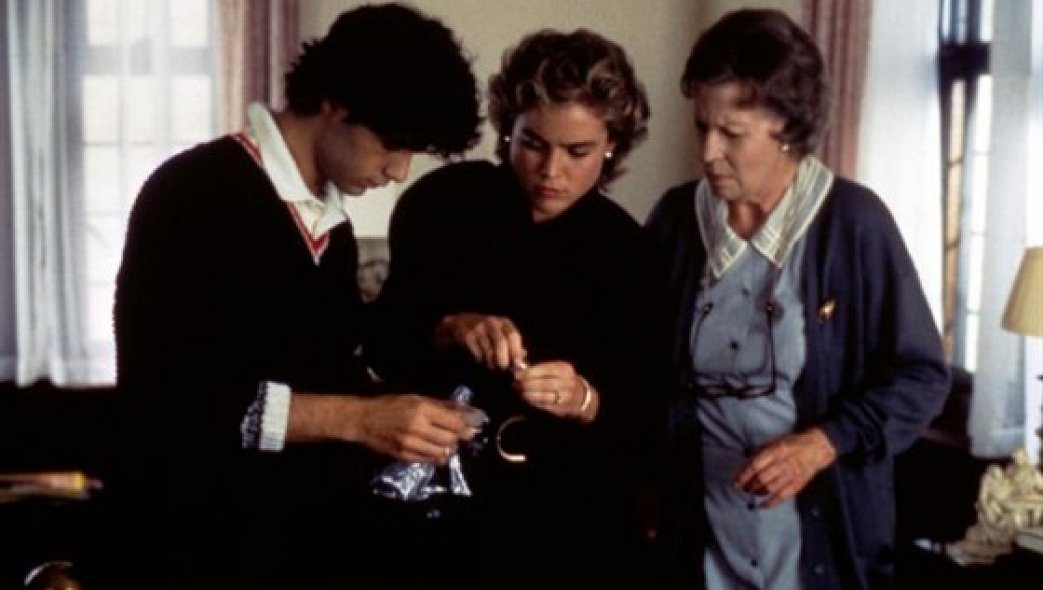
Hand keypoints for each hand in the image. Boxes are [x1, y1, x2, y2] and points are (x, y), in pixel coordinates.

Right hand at [353, 394, 477, 463]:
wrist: (363, 420)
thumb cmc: (391, 404)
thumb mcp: (416, 398)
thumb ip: (442, 405)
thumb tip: (468, 410)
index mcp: (421, 409)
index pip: (455, 421)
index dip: (470, 423)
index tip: (478, 423)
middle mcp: (417, 428)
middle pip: (452, 438)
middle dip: (461, 436)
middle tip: (464, 432)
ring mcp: (410, 445)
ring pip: (443, 452)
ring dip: (450, 447)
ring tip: (449, 440)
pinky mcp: (404, 457)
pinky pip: (430, 460)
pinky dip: (438, 455)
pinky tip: (436, 448)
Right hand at [436, 312, 526, 370]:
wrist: (460, 323)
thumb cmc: (486, 332)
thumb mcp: (501, 334)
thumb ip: (513, 346)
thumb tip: (524, 360)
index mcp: (503, 322)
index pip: (514, 335)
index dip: (516, 351)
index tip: (517, 365)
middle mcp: (492, 322)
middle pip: (501, 342)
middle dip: (503, 359)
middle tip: (503, 369)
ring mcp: (478, 328)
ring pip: (489, 350)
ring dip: (492, 363)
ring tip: (493, 367)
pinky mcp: (468, 336)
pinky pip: (477, 353)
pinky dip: (481, 361)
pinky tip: (482, 362)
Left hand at [512, 360, 595, 420]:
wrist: (582, 398)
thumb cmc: (562, 381)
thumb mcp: (556, 370)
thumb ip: (539, 368)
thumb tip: (518, 366)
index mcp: (564, 369)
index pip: (545, 369)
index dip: (529, 373)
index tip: (517, 375)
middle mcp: (567, 382)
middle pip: (544, 383)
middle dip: (527, 384)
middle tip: (515, 385)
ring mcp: (566, 396)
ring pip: (545, 396)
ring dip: (529, 395)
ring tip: (519, 393)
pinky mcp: (563, 409)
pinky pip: (546, 406)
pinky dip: (534, 403)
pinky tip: (526, 400)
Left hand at [734, 427, 836, 508]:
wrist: (817, 447)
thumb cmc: (792, 443)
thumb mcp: (774, 442)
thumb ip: (760, 453)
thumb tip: (745, 465)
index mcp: (776, 451)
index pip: (755, 465)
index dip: (743, 475)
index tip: (735, 482)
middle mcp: (783, 463)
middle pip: (761, 478)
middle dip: (749, 486)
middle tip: (742, 488)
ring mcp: (792, 475)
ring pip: (771, 488)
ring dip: (757, 493)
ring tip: (751, 493)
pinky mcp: (798, 484)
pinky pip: (783, 496)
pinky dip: (771, 503)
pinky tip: (762, 505)